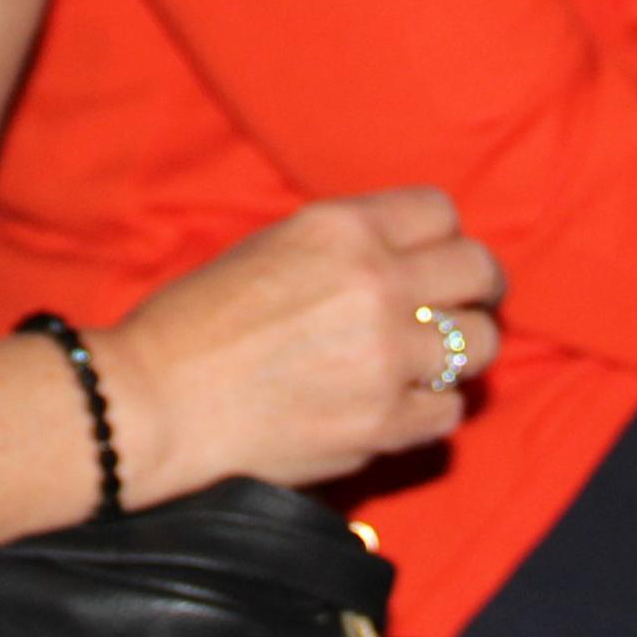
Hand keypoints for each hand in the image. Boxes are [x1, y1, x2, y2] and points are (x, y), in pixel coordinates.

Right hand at [101, 188, 504, 500]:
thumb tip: (405, 259)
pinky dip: (429, 410)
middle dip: (476, 289)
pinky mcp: (384, 424)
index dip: (442, 237)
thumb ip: (345, 247)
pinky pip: (449, 413)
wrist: (155, 403)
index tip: (435, 259)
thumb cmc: (195, 323)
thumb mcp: (270, 247)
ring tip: (426, 362)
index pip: (441, 212)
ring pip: (481, 346)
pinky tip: (397, 406)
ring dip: (459, 353)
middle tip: (459, 307)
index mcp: (342, 229)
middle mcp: (376, 284)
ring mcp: (387, 357)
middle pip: (481, 272)